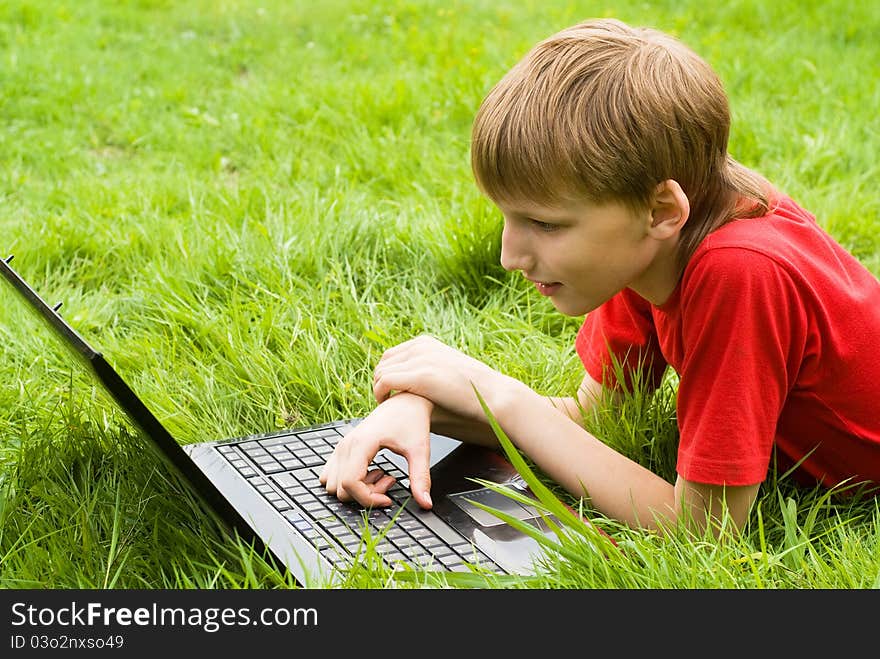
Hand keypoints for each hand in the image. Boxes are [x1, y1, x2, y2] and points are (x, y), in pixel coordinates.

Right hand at [319, 392, 434, 508]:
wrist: (405, 403)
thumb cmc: (411, 420)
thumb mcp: (420, 450)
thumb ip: (421, 478)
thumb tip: (426, 503)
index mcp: (361, 444)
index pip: (350, 484)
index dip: (368, 499)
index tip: (388, 499)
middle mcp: (346, 445)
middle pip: (341, 489)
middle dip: (365, 494)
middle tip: (388, 482)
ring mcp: (341, 447)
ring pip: (334, 485)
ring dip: (356, 489)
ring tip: (380, 476)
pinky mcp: (342, 449)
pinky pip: (332, 476)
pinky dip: (348, 482)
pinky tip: (369, 473)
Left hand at [372, 335, 521, 421]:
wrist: (494, 396)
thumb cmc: (474, 393)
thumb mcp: (446, 375)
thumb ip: (426, 376)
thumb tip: (410, 391)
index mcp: (426, 344)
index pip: (391, 356)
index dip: (386, 375)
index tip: (388, 394)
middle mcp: (420, 347)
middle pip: (383, 363)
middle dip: (380, 382)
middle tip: (385, 402)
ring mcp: (420, 359)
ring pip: (381, 372)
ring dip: (378, 390)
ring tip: (386, 407)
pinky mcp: (420, 375)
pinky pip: (384, 381)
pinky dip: (379, 394)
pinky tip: (384, 405)